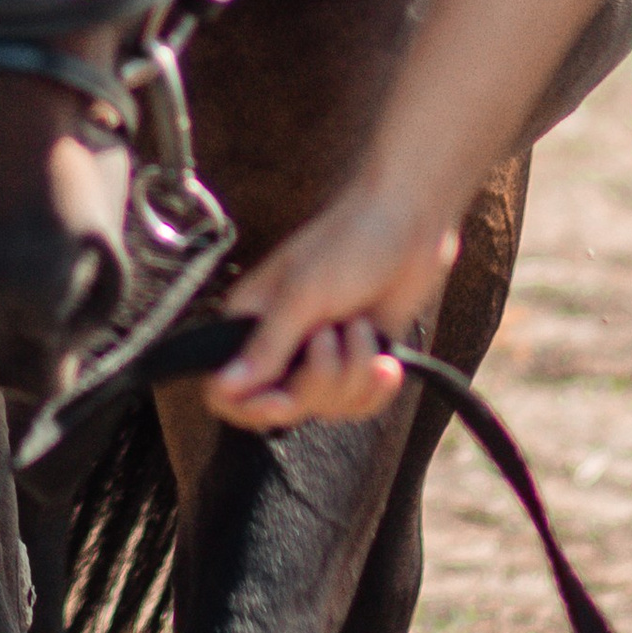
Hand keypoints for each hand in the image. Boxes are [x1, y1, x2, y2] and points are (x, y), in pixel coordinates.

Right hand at [206, 170, 457, 432]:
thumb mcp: (302, 294)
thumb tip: (223, 388)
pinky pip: (358, 405)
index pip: (228, 392)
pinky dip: (376, 386)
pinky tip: (386, 360)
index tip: (284, 402)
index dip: (251, 408)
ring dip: (354, 371)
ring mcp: (319, 356)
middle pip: (285, 408)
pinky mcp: (355, 362)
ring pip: (327, 408)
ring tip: (360, 325)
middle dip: (321, 378)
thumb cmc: (349, 242)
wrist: (408, 224)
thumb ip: (266, 346)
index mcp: (250, 321)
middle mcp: (281, 345)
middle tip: (333, 333)